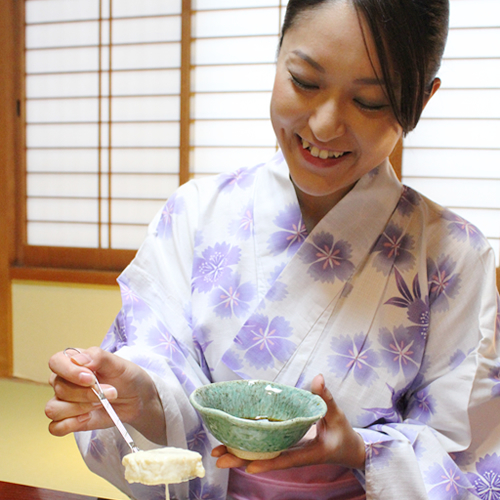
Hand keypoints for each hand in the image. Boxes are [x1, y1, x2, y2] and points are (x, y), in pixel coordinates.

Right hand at [45, 347, 165, 444]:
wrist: (136, 399)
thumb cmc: (126, 377)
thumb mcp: (117, 364)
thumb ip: (98, 357)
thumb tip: (77, 359)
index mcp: (73, 361)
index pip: (56, 362)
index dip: (70, 371)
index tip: (90, 378)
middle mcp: (64, 381)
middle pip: (59, 388)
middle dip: (87, 393)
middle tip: (110, 392)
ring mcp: (64, 401)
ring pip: (54, 409)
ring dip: (80, 408)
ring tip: (101, 403)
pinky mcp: (68, 420)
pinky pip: (55, 427)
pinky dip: (71, 424)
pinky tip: (87, 418)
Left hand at [212, 374, 364, 472]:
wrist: (347, 450)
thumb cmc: (343, 434)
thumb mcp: (337, 416)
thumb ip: (326, 398)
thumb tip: (318, 378)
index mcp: (309, 453)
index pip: (285, 459)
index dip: (268, 462)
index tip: (249, 466)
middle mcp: (293, 455)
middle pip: (265, 460)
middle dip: (241, 460)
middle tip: (218, 458)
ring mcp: (287, 452)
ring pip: (261, 456)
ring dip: (239, 454)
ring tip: (217, 452)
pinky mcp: (284, 447)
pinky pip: (264, 448)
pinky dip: (248, 446)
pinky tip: (231, 441)